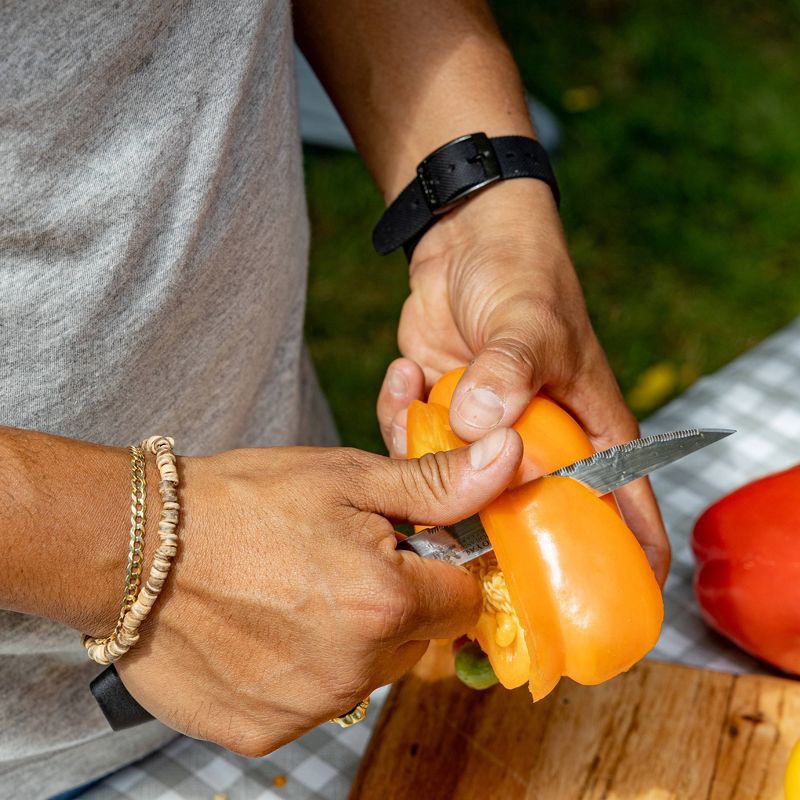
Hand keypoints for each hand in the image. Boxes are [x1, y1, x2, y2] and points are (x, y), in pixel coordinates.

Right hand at [116, 431, 521, 755]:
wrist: (133, 544)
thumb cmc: (244, 500)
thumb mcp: (348, 477)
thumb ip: (438, 484)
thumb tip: (510, 459)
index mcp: (386, 603)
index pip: (464, 598)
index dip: (441, 568)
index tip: (409, 548)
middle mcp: (356, 670)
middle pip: (417, 639)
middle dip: (397, 601)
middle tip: (337, 561)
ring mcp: (307, 708)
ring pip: (368, 672)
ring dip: (350, 637)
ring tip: (294, 590)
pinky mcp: (264, 732)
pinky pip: (315, 701)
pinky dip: (303, 668)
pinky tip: (264, 628)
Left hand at [377, 179, 669, 584]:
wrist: (466, 237)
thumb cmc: (524, 274)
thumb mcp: (529, 320)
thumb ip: (511, 371)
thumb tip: (483, 425)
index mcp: (588, 435)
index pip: (623, 516)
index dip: (617, 572)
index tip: (586, 615)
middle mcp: (537, 448)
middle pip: (526, 524)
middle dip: (490, 541)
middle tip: (450, 542)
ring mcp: (484, 437)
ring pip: (456, 491)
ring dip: (426, 466)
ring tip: (422, 399)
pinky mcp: (440, 417)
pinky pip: (411, 447)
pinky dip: (398, 417)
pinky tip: (405, 373)